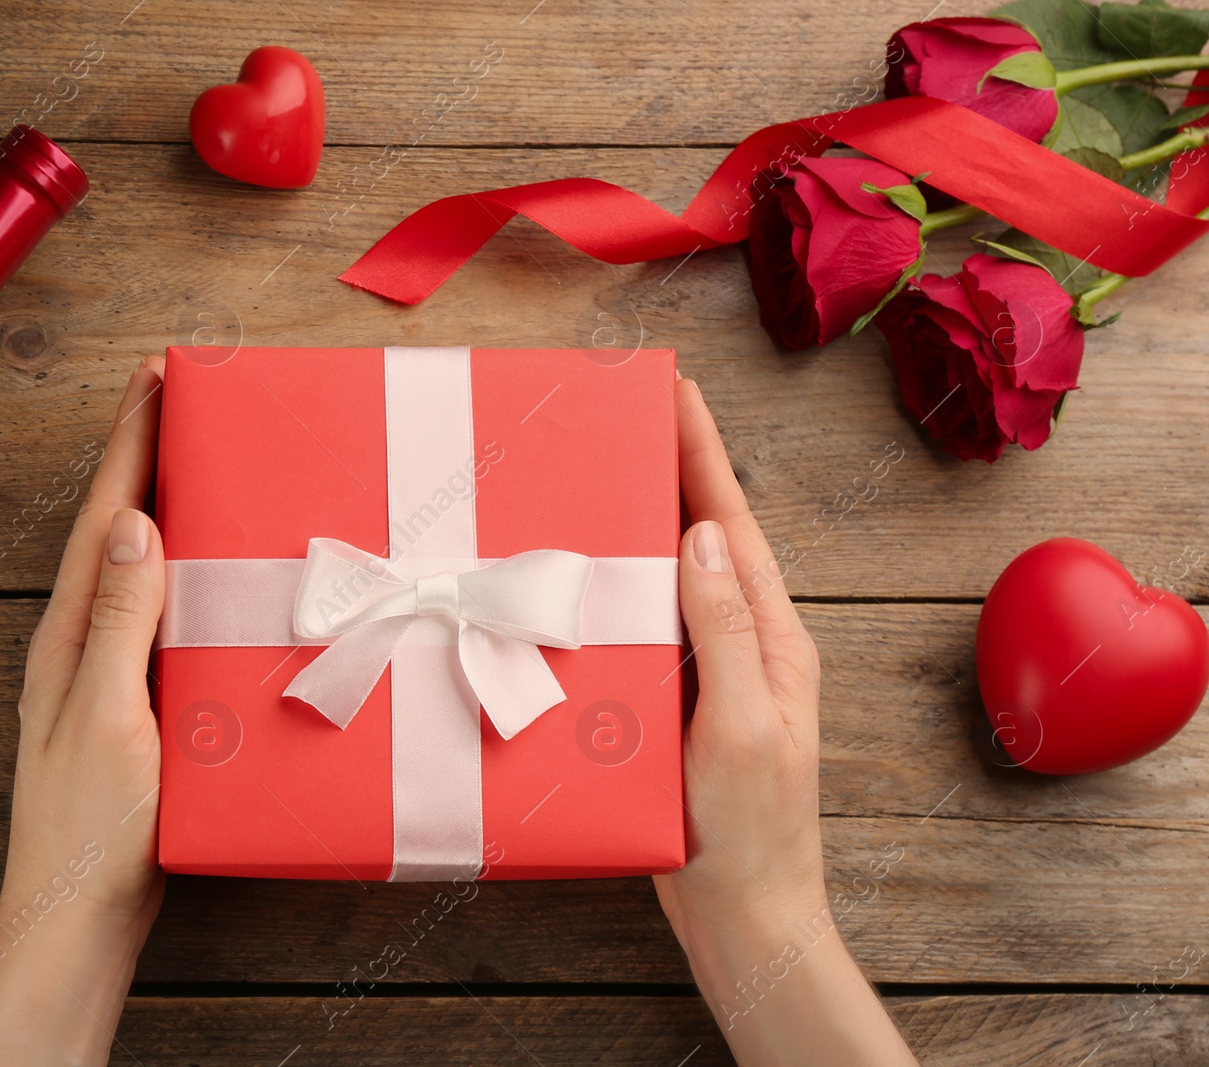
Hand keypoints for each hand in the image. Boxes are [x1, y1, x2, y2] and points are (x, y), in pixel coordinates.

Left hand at [0, 356, 166, 1066]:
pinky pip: (166, 614)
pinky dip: (190, 571)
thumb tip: (130, 523)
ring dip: (169, 503)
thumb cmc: (89, 831)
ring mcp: (111, 671)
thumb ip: (118, 624)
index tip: (158, 375)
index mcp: (71, 635)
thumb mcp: (107, 720)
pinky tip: (221, 572)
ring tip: (208, 457)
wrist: (80, 915)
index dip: (130, 442)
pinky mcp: (142, 701)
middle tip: (187, 394)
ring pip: (143, 566)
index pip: (103, 516)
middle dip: (148, 453)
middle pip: (118, 526)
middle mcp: (85, 641)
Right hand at [654, 377, 916, 1066]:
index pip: (732, 526)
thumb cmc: (753, 829)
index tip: (675, 391)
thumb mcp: (744, 723)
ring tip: (592, 474)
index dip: (703, 455)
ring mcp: (707, 674)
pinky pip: (641, 631)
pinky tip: (579, 580)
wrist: (741, 916)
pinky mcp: (672, 706)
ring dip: (634, 526)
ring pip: (666, 582)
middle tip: (620, 415)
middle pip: (700, 539)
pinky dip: (613, 593)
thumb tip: (702, 534)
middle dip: (666, 471)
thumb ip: (725, 630)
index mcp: (771, 638)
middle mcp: (741, 644)